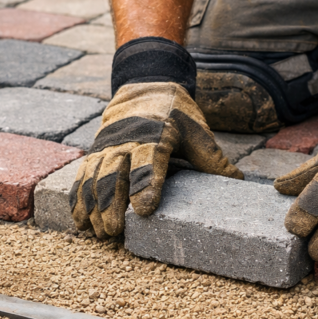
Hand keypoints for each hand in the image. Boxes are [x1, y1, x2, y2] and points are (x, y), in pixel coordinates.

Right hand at [71, 38, 241, 237]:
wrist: (147, 85)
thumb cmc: (177, 114)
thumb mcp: (198, 132)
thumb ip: (213, 159)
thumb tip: (238, 183)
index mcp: (156, 132)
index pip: (149, 160)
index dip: (145, 184)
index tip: (144, 209)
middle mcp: (127, 138)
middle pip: (114, 172)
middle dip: (111, 203)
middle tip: (115, 231)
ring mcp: (108, 144)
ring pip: (94, 176)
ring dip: (92, 206)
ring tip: (98, 232)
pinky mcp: (96, 150)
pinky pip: (83, 174)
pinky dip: (78, 198)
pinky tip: (79, 221)